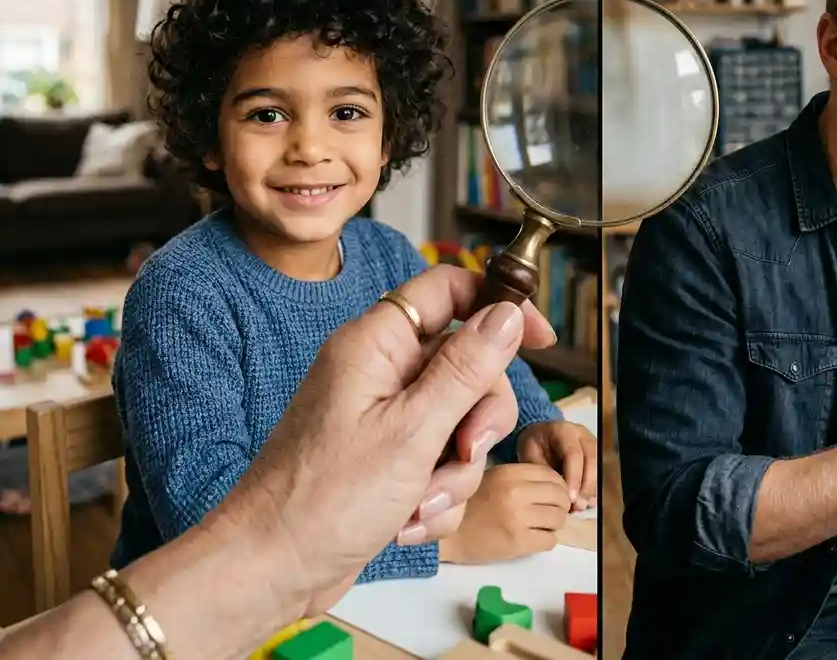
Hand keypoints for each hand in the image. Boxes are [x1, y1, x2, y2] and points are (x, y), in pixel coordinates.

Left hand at [212, 264, 556, 618]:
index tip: (540, 339)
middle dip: (477, 420)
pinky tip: (406, 521)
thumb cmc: (323, 498)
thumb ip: (465, 368)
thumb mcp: (412, 430)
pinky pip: (441, 463)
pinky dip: (436, 496)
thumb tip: (507, 313)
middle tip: (463, 451)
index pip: (449, 290)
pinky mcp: (388, 459)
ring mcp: (385, 417)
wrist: (271, 570)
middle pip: (469, 367)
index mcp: (378, 344)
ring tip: (419, 502)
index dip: (498, 306)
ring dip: (454, 471)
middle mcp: (382, 372)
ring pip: (461, 423)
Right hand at [438, 463, 570, 563]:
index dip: (557, 488)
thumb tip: (555, 485)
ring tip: (539, 527)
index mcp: (511, 473)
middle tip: (548, 514)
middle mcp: (517, 492)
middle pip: (560, 497)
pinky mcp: (518, 542)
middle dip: (559, 507)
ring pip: (558, 519)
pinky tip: (532, 539)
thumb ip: (523, 478)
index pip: (554, 476)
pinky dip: (545, 541)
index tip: (550, 498)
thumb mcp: (495, 478)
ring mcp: (518, 517)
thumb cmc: (471, 506)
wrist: (447, 536)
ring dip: (553, 525)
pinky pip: (550, 541)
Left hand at [517, 420, 598, 510]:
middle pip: (591, 460)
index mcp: (564, 431)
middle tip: (578, 506)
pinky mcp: (596, 455)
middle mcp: (582, 435)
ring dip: (591, 489)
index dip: (574, 477)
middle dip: (586, 486)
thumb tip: (558, 495)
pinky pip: (599, 473)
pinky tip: (586, 503)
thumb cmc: (535, 446)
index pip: (573, 453)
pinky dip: (593, 489)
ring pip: (599, 467)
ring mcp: (592, 444)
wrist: (540, 435)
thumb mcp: (531, 455)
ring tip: (581, 507)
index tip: (570, 498)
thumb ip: (544, 472)